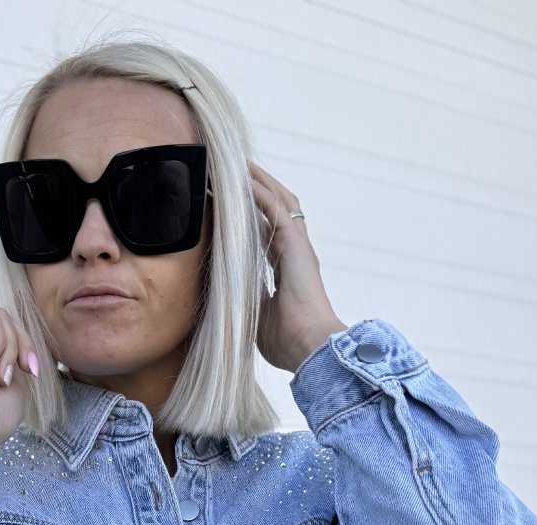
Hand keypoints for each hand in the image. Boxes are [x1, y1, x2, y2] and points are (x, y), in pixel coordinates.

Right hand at [0, 305, 38, 454]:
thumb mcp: (13, 381)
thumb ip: (14, 354)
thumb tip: (20, 337)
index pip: (10, 334)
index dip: (27, 349)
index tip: (32, 373)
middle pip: (7, 321)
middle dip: (22, 345)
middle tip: (18, 373)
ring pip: (0, 317)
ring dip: (9, 348)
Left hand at [248, 160, 347, 372]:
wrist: (309, 347)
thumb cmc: (288, 342)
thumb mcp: (257, 317)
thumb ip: (247, 300)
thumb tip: (227, 298)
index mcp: (287, 270)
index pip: (268, 235)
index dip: (252, 219)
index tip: (230, 208)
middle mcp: (294, 253)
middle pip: (276, 211)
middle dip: (258, 190)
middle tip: (235, 173)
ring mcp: (297, 247)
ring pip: (279, 202)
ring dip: (259, 182)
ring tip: (239, 165)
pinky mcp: (295, 245)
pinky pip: (276, 209)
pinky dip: (260, 191)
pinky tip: (243, 177)